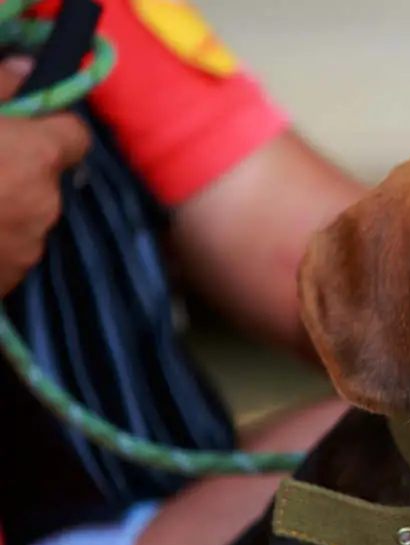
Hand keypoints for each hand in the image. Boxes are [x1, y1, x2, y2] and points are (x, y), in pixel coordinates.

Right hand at [0, 57, 90, 296]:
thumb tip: (27, 70)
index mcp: (38, 157)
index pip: (75, 135)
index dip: (49, 125)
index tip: (18, 122)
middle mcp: (45, 205)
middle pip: (45, 177)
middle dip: (15, 165)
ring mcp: (25, 250)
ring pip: (24, 214)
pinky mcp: (5, 282)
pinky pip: (4, 250)